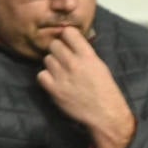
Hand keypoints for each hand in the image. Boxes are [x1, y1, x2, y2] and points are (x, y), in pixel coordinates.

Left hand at [36, 26, 136, 147]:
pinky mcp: (54, 89)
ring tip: (62, 74)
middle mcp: (74, 63)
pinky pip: (41, 75)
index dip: (67, 37)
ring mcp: (62, 76)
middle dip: (59, 51)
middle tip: (65, 60)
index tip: (69, 42)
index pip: (68, 32)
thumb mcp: (101, 67)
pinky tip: (56, 82)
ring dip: (53, 65)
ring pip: (47, 59)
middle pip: (54, 45)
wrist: (106, 115)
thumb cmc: (106, 92)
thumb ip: (85, 54)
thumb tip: (72, 44)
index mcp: (88, 56)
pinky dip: (46, 78)